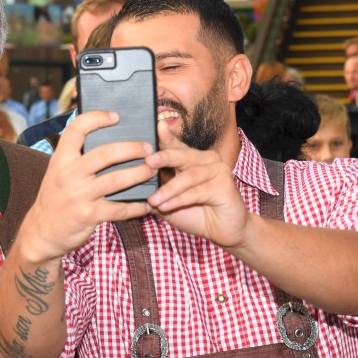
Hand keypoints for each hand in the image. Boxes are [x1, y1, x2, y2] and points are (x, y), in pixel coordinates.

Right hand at [20, 111, 154, 262]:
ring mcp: (79, 195)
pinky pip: (119, 208)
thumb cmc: (54, 199)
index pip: (77, 129)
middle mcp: (68, 174)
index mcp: (60, 160)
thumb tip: (107, 143)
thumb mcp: (57, 173)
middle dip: (132, 148)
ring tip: (152, 170)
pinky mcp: (89, 215)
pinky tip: (145, 204)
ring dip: (140, 173)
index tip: (116, 116)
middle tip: (148, 148)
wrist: (41, 232)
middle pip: (106, 153)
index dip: (97, 118)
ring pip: (117, 179)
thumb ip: (75, 159)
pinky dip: (136, 206)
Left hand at [145, 121, 250, 248]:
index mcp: (191, 158)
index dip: (164, 136)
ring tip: (153, 200)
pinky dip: (179, 200)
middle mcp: (205, 159)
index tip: (154, 126)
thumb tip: (132, 192)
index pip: (174, 145)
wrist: (222, 231)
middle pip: (182, 155)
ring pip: (188, 176)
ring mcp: (217, 170)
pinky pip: (197, 192)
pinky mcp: (225, 185)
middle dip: (163, 157)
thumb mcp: (168, 203)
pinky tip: (165, 206)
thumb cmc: (194, 213)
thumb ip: (154, 195)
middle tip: (147, 161)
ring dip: (169, 189)